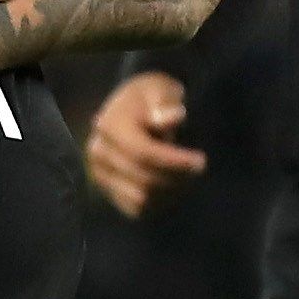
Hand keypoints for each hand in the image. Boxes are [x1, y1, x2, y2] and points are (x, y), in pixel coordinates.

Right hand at [85, 69, 204, 215]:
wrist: (130, 109)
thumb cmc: (151, 98)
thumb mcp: (161, 90)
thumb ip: (166, 103)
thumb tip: (170, 118)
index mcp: (109, 125)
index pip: (142, 153)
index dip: (173, 162)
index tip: (200, 161)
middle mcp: (98, 151)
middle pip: (143, 178)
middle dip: (176, 177)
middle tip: (199, 168)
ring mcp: (99, 173)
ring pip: (140, 198)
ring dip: (170, 192)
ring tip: (186, 176)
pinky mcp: (106, 190)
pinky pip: (135, 208)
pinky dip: (158, 202)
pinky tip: (172, 186)